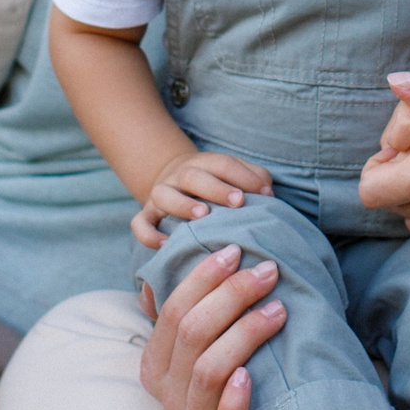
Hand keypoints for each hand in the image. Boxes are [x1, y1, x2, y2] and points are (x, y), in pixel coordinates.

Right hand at [133, 150, 273, 248]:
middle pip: (194, 176)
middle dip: (216, 188)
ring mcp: (161, 194)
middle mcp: (180, 176)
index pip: (223, 164)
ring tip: (202, 216)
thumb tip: (269, 195)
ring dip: (182, 204)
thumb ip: (254, 179)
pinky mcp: (147, 214)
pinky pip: (140, 223)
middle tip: (238, 202)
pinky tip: (166, 245)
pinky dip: (149, 234)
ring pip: (163, 194)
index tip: (264, 193)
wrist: (176, 182)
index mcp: (204, 163)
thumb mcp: (234, 175)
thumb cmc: (217, 185)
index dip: (243, 176)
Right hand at [136, 241, 286, 409]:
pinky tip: (250, 376)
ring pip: (209, 370)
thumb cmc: (236, 379)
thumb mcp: (208, 347)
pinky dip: (234, 400)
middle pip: (192, 333)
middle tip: (268, 272)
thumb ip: (201, 312)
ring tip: (280, 310)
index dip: (202, 278)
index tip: (236, 251)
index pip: (172, 311)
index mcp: (157, 364)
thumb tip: (218, 255)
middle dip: (231, 295)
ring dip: (244, 334)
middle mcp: (168, 395)